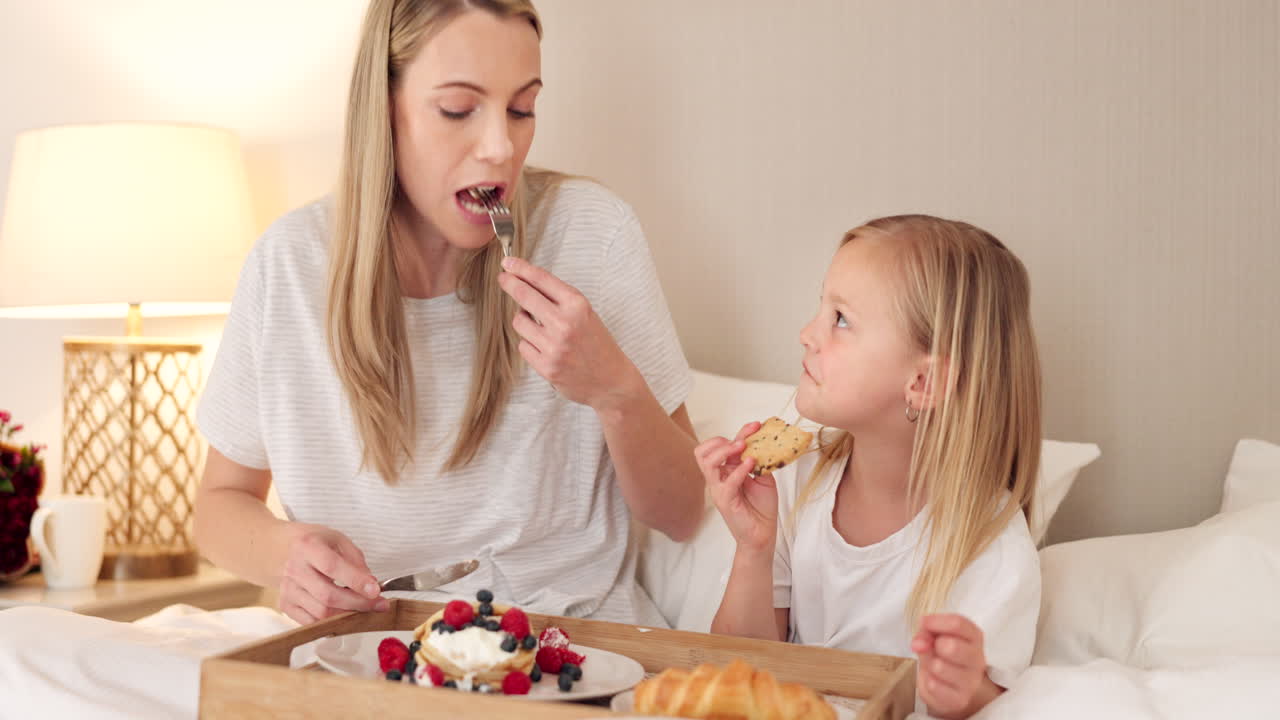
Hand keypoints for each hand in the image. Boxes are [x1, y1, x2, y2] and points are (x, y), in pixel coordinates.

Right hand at [275, 523, 388, 624]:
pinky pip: (311, 623)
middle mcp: (294, 569)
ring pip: (321, 613)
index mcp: (308, 547)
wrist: (278, 549)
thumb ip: (355, 560)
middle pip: (328, 596)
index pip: (332, 567)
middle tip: (378, 605)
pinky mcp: (285, 605)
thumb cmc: (312, 543)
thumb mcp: (337, 539)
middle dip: (358, 604)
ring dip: (348, 615)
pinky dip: (331, 623)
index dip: (355, 581)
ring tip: (365, 610)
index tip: (375, 590)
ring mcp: (288, 590)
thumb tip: (370, 585)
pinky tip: (345, 615)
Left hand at [497, 257, 637, 410]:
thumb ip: (559, 300)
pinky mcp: (546, 366)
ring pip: (519, 323)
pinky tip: (544, 348)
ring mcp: (554, 346)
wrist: (612, 381)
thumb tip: (526, 282)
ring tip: (540, 327)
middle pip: (525, 296)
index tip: (508, 262)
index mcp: (578, 306)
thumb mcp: (586, 314)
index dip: (521, 269)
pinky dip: (530, 344)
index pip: (542, 280)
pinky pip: (523, 346)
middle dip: (510, 284)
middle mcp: (565, 324)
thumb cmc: (598, 345)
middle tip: (503, 278)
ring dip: (524, 321)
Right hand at [696, 422, 777, 552]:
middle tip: (742, 441)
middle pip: (703, 451)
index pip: (720, 445)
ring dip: (724, 451)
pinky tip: (751, 464)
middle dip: (722, 440)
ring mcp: (718, 489)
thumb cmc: (761, 507)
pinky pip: (727, 482)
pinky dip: (739, 470)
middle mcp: (718, 478)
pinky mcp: (724, 501)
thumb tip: (761, 441)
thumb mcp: (763, 476)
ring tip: (742, 448)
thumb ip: (759, 460)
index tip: (756, 426)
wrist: (762, 533)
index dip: (738, 432)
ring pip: (706, 462)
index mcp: (725, 470)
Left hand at [911, 614, 995, 718]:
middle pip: (952, 646)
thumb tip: (919, 642)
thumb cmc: (942, 655)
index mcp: (973, 637)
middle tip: (934, 647)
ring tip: (933, 665)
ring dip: (929, 664)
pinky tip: (933, 679)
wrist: (951, 687)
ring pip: (939, 667)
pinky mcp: (959, 700)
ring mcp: (970, 681)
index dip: (936, 622)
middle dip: (935, 645)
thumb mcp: (934, 637)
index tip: (924, 622)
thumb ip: (926, 633)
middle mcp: (977, 659)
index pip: (958, 624)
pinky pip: (933, 686)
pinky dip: (927, 681)